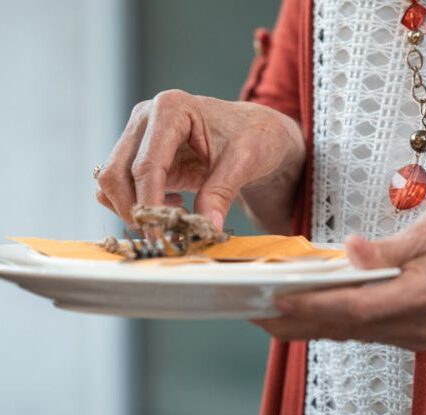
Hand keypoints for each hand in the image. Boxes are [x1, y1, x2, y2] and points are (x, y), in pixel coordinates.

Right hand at [96, 90, 304, 227]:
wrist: (254, 132)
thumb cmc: (253, 137)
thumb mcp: (244, 162)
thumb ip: (221, 193)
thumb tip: (206, 227)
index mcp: (171, 108)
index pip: (146, 165)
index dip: (150, 204)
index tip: (162, 234)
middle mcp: (146, 119)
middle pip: (115, 174)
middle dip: (135, 210)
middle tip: (167, 232)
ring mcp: (139, 136)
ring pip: (112, 182)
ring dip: (134, 209)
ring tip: (175, 216)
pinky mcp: (140, 155)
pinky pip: (121, 186)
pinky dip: (137, 204)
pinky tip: (172, 206)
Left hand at [255, 196, 425, 350]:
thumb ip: (387, 249)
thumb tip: (350, 251)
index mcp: (424, 295)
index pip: (356, 307)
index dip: (314, 305)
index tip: (279, 300)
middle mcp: (418, 324)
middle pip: (346, 327)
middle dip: (298, 322)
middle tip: (258, 315)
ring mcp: (416, 333)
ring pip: (351, 332)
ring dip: (311, 324)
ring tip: (273, 315)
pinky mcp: (412, 331)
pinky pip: (363, 330)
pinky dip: (333, 321)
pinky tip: (309, 313)